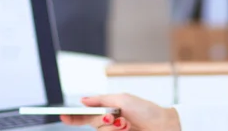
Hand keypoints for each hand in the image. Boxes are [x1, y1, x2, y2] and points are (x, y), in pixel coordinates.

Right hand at [61, 95, 180, 130]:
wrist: (165, 126)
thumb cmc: (147, 111)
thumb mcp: (123, 99)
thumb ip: (101, 100)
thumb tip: (83, 100)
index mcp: (109, 112)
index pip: (86, 116)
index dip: (73, 117)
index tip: (62, 116)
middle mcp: (111, 125)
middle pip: (94, 126)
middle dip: (104, 122)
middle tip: (115, 118)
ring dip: (113, 129)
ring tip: (126, 125)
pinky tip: (127, 129)